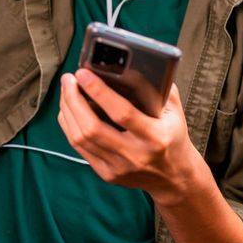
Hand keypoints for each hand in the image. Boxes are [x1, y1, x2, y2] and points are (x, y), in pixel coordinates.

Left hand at [57, 69, 198, 202]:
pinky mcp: (106, 174)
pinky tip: (69, 110)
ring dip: (68, 110)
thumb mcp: (174, 111)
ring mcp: (118, 167)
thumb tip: (132, 65)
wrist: (174, 177)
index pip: (121, 113)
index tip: (83, 73)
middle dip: (74, 99)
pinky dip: (69, 126)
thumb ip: (158, 87)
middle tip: (69, 79)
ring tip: (67, 90)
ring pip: (80, 138)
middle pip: (92, 127)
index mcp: (155, 137)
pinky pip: (79, 148)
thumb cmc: (173, 136)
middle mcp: (135, 155)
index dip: (98, 91)